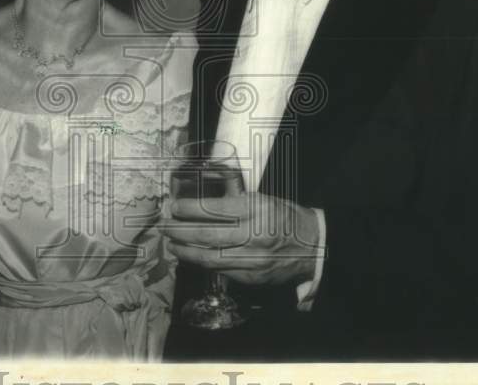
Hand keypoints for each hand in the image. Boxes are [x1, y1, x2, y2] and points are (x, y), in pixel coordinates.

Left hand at [163, 192, 320, 285]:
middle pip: (206, 235)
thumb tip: (202, 200)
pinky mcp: (251, 277)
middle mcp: (252, 235)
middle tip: (164, 226)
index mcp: (255, 209)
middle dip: (179, 231)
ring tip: (171, 245)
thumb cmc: (285, 217)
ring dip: (185, 251)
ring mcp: (252, 259)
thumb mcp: (263, 199)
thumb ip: (236, 201)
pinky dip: (202, 263)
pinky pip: (220, 270)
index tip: (173, 206)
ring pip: (209, 257)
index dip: (189, 209)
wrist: (313, 246)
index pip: (213, 209)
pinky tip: (191, 257)